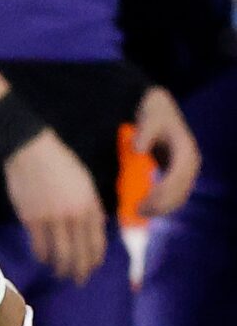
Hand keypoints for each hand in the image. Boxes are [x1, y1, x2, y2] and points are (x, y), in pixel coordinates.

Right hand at [3, 128, 106, 283]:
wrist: (30, 150)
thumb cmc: (61, 164)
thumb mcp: (85, 184)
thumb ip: (91, 207)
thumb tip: (94, 228)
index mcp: (89, 207)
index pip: (96, 243)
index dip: (94, 260)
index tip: (92, 269)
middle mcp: (73, 217)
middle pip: (79, 253)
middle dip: (79, 270)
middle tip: (77, 281)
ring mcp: (51, 219)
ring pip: (59, 254)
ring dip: (60, 267)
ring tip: (59, 273)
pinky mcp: (31, 219)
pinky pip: (39, 245)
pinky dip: (42, 255)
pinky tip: (43, 259)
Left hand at [132, 85, 199, 218]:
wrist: (159, 111)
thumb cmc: (153, 115)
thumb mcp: (148, 120)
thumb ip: (143, 133)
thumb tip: (138, 149)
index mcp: (186, 152)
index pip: (176, 179)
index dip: (161, 193)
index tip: (143, 203)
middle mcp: (190, 164)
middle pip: (179, 192)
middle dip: (159, 206)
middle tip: (136, 212)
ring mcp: (185, 171)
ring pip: (177, 198)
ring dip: (159, 209)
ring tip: (137, 213)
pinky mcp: (177, 176)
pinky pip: (172, 195)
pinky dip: (159, 204)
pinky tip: (143, 208)